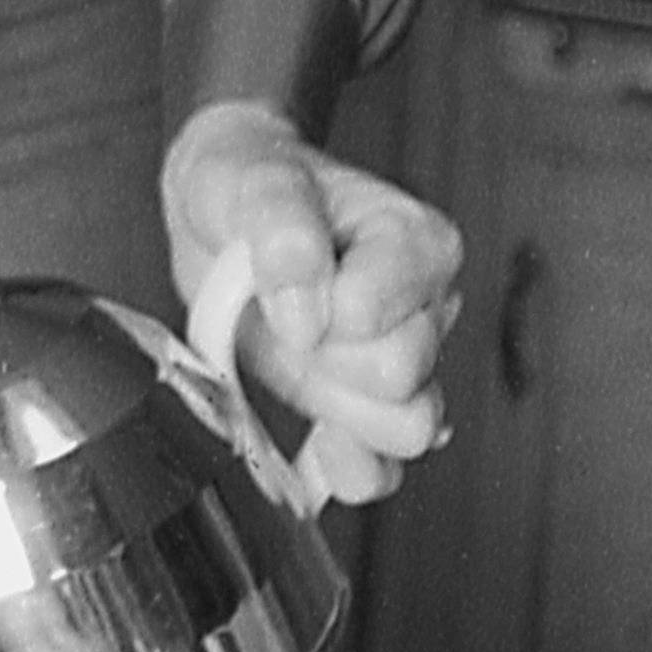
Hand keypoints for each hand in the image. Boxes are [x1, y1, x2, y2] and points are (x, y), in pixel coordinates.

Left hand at [160, 100, 463, 506]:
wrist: (222, 214)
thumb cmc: (250, 183)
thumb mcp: (252, 182)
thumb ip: (283, 231)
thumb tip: (307, 313)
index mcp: (415, 241)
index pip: (377, 316)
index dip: (316, 311)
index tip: (283, 283)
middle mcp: (430, 304)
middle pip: (400, 378)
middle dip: (326, 361)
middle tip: (285, 322)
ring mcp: (407, 360)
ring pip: (406, 430)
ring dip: (339, 413)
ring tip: (296, 366)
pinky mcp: (372, 408)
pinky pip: (388, 469)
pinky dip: (350, 468)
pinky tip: (317, 447)